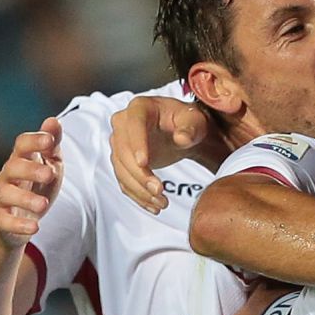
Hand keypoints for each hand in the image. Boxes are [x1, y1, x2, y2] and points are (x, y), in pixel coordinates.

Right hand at [0, 118, 65, 247]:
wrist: (16, 223)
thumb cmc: (35, 187)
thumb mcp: (49, 165)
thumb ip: (51, 146)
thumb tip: (54, 120)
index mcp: (21, 160)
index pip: (21, 145)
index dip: (34, 141)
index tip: (50, 140)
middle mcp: (7, 177)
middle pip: (13, 168)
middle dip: (30, 170)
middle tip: (50, 174)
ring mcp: (2, 199)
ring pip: (6, 195)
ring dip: (26, 199)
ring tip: (44, 205)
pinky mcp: (0, 221)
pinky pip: (5, 222)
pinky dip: (19, 224)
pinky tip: (35, 227)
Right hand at [110, 95, 211, 212]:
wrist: (183, 132)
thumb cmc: (188, 121)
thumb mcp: (195, 120)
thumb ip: (190, 127)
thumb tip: (181, 138)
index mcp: (140, 108)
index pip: (133, 124)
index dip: (137, 144)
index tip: (144, 163)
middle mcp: (123, 124)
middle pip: (123, 152)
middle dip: (140, 175)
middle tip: (159, 190)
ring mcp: (120, 144)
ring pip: (121, 170)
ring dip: (139, 190)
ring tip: (162, 203)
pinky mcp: (122, 162)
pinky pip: (124, 181)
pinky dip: (137, 196)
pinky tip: (153, 206)